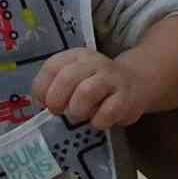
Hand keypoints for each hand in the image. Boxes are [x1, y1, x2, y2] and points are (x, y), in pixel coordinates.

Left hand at [30, 50, 157, 131]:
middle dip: (57, 101)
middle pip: (67, 78)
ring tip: (80, 115)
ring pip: (86, 92)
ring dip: (77, 110)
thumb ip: (54, 87)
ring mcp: (111, 79)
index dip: (42, 88)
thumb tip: (40, 104)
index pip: (51, 67)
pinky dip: (98, 122)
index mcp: (76, 56)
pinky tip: (99, 120)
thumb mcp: (74, 79)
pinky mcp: (126, 98)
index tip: (43, 102)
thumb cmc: (96, 85)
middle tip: (59, 112)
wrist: (136, 83)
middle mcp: (94, 63)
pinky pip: (106, 113)